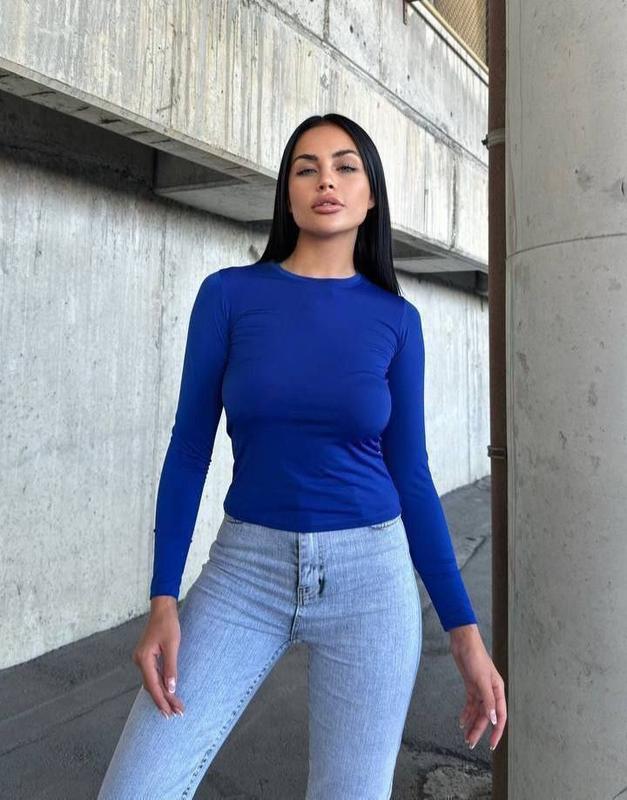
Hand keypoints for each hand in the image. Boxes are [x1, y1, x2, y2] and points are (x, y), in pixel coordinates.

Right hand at [132, 596, 185, 719]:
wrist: (162, 608)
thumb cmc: (168, 624)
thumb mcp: (172, 645)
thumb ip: (171, 668)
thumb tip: (171, 688)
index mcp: (144, 659)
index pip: (153, 685)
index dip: (162, 700)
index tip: (170, 712)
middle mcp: (140, 661)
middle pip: (152, 686)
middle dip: (163, 701)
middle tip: (176, 714)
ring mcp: (142, 659)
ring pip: (152, 682)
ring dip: (163, 694)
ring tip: (174, 707)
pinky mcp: (147, 657)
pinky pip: (153, 675)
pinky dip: (161, 684)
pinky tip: (168, 693)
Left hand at [448, 624, 506, 750]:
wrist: (463, 642)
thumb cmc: (475, 657)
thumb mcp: (481, 680)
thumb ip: (488, 700)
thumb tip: (494, 720)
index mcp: (498, 690)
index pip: (500, 716)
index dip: (497, 731)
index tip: (492, 745)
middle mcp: (491, 691)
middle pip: (487, 716)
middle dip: (479, 730)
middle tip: (470, 744)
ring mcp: (480, 689)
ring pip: (478, 712)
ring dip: (472, 724)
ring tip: (465, 737)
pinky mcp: (471, 685)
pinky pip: (470, 704)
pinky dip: (466, 713)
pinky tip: (461, 722)